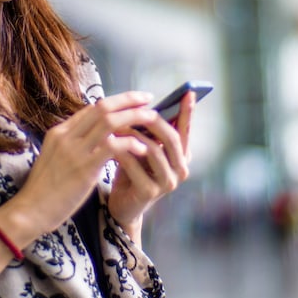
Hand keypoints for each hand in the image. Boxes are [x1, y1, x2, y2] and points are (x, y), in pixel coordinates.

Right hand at [11, 91, 158, 234]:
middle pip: (102, 107)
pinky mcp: (84, 168)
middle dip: (128, 100)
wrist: (29, 211)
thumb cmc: (44, 189)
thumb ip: (72, 145)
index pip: (92, 108)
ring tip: (151, 119)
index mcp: (59, 131)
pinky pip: (112, 147)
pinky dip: (130, 144)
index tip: (134, 100)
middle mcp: (66, 135)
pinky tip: (143, 149)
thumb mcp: (54, 158)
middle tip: (148, 99)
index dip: (116, 101)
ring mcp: (75, 151)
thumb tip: (94, 138)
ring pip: (110, 122)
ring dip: (134, 117)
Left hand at [107, 92, 193, 235]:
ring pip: (153, 150)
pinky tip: (108, 142)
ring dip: (133, 134)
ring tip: (116, 124)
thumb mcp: (144, 148)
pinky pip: (135, 164)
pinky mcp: (149, 192)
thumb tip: (147, 103)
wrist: (123, 205)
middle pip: (172, 138)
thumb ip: (151, 132)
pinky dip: (121, 150)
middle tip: (138, 107)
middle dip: (154, 120)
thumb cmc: (134, 171)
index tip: (189, 92)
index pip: (186, 130)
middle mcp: (180, 170)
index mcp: (182, 157)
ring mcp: (167, 183)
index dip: (188, 112)